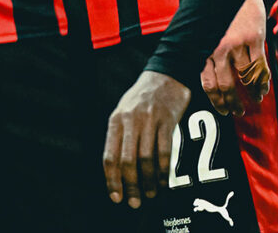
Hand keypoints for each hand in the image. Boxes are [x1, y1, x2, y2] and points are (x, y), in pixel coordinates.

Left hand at [104, 70, 190, 207]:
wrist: (165, 74)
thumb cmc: (142, 97)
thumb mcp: (123, 111)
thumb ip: (119, 136)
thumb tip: (116, 169)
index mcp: (115, 120)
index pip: (109, 156)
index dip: (112, 180)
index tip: (116, 197)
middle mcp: (130, 121)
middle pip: (127, 160)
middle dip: (130, 186)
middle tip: (134, 202)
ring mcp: (149, 120)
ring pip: (146, 159)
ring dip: (148, 182)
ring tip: (150, 195)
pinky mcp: (167, 121)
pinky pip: (165, 151)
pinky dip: (163, 171)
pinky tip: (163, 182)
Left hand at [200, 0, 268, 115]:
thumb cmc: (217, 8)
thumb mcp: (203, 29)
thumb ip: (204, 50)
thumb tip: (204, 75)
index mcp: (204, 47)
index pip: (208, 83)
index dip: (216, 101)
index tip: (222, 110)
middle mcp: (219, 48)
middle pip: (226, 85)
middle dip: (232, 103)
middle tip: (238, 111)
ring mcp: (237, 44)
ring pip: (245, 79)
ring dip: (251, 93)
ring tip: (255, 100)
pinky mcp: (254, 39)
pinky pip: (260, 67)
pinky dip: (263, 81)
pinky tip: (264, 88)